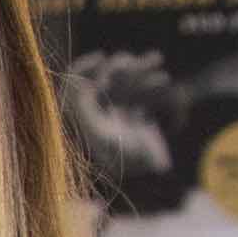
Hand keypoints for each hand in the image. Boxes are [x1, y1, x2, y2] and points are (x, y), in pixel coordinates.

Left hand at [58, 50, 180, 211]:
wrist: (148, 179)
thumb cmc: (121, 157)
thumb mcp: (100, 132)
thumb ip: (83, 108)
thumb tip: (73, 81)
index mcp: (82, 120)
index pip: (75, 87)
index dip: (84, 68)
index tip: (101, 57)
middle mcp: (96, 117)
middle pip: (102, 81)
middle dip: (119, 67)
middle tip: (134, 60)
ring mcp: (115, 118)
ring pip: (123, 84)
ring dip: (140, 70)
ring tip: (157, 59)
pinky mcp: (133, 120)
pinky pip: (139, 95)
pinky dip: (150, 85)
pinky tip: (163, 80)